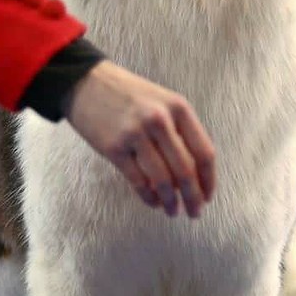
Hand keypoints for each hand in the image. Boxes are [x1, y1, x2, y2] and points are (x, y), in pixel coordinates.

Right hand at [63, 60, 215, 217]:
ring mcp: (136, 134)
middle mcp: (160, 120)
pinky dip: (148, 196)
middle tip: (195, 212)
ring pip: (162, 180)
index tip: (208, 196)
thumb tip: (195, 173)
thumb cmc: (130, 95)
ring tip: (173, 211)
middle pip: (185, 170)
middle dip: (193, 197)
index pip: (203, 151)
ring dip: (171, 201)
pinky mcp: (114, 148)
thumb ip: (180, 131)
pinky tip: (154, 202)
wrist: (87, 83)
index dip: (208, 179)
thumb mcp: (163, 102)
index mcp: (179, 108)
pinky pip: (137, 181)